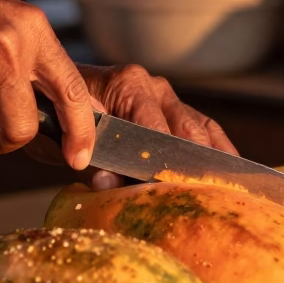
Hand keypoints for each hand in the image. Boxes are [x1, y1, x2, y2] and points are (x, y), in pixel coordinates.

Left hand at [25, 63, 238, 187]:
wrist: (54, 95)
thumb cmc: (60, 118)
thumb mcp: (67, 140)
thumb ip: (92, 161)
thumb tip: (109, 182)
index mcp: (128, 85)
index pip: (156, 130)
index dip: (164, 165)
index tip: (173, 191)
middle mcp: (154, 86)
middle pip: (185, 131)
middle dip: (192, 166)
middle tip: (204, 197)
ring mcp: (168, 97)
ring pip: (201, 130)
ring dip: (213, 160)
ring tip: (228, 189)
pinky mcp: (177, 109)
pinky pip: (206, 130)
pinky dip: (217, 152)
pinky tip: (229, 175)